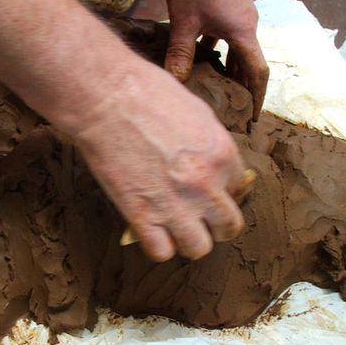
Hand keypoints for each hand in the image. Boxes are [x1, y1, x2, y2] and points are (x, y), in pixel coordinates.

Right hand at [76, 59, 247, 261]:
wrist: (105, 98)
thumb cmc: (146, 92)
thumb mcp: (196, 110)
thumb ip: (210, 142)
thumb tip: (213, 160)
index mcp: (222, 154)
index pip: (241, 188)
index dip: (224, 188)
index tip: (209, 187)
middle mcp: (205, 185)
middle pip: (229, 226)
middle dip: (217, 223)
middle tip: (201, 215)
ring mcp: (174, 204)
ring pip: (199, 248)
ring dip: (189, 239)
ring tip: (176, 227)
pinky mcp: (141, 215)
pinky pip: (161, 251)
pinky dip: (157, 245)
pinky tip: (151, 229)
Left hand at [165, 0, 268, 119]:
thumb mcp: (184, 20)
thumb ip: (181, 53)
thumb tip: (176, 83)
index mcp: (242, 32)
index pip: (257, 73)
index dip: (256, 97)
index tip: (254, 118)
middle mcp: (247, 25)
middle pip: (251, 64)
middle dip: (245, 88)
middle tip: (236, 112)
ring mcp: (241, 15)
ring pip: (240, 50)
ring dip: (234, 70)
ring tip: (224, 92)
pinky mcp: (231, 7)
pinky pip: (232, 37)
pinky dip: (224, 53)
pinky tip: (209, 61)